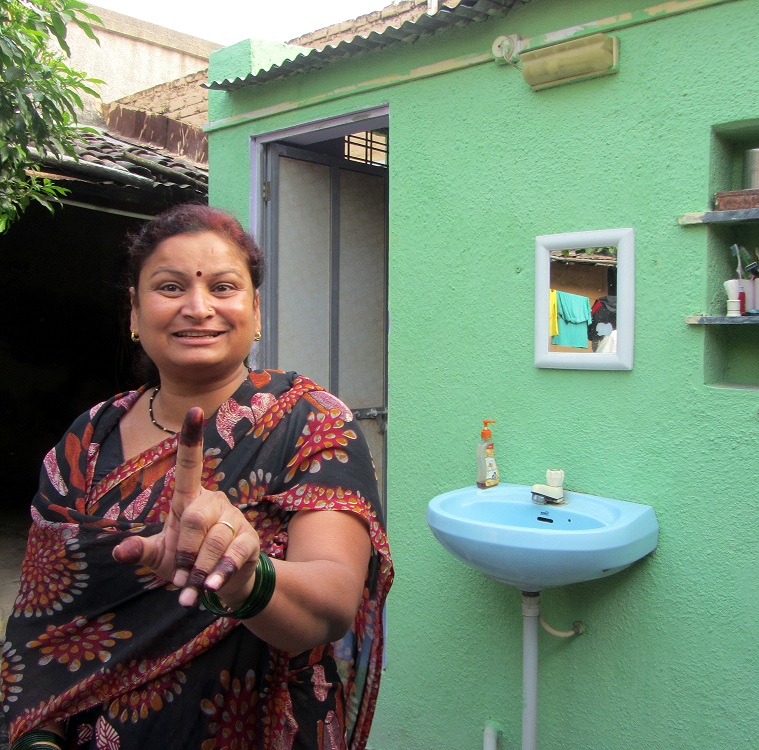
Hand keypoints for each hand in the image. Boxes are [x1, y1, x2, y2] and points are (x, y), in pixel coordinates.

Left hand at [113, 407, 259, 606]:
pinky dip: (219, 573)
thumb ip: (141, 552)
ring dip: (199, 570)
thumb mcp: (158, 557)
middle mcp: (214, 502)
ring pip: (213, 539)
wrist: (220, 583)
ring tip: (192, 588)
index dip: (191, 439)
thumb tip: (120, 551)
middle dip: (184, 552)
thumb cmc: (185, 563)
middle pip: (194, 516)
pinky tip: (210, 586)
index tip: (194, 410)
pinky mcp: (249, 539)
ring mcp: (234, 518)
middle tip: (179, 577)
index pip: (189, 464)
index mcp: (189, 499)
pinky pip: (233, 552)